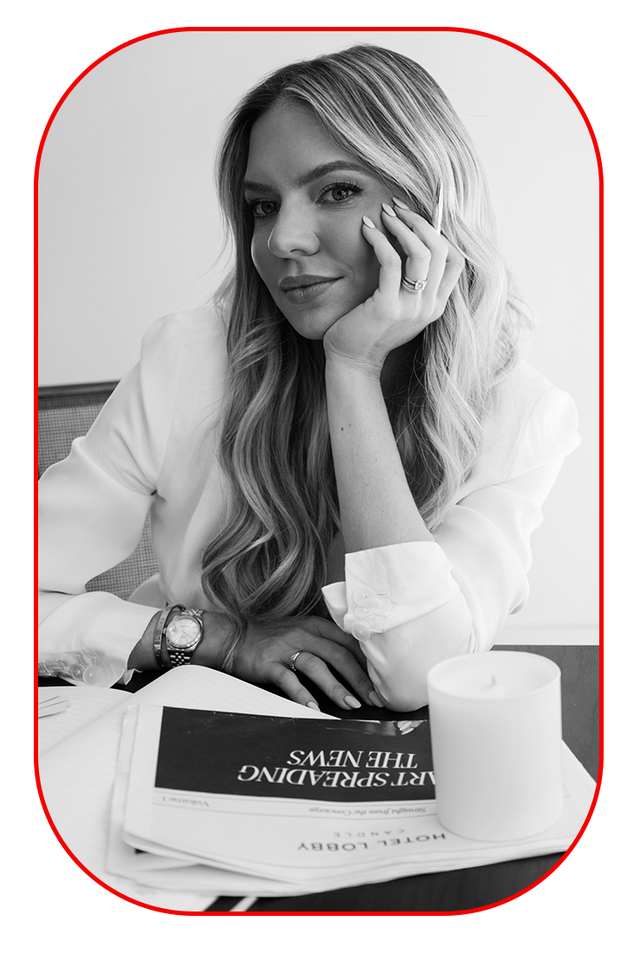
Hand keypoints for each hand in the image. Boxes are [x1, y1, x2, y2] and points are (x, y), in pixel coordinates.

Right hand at [195, 612, 382, 711]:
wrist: (234, 637)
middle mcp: (303, 633)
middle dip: (360, 679)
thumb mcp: (302, 632)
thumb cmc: (273, 639)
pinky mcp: (269, 663)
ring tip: (352, 705)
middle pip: (338, 656)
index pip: (348, 642)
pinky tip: (314, 709)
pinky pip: (289, 680)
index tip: (382, 682)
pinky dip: (303, 695)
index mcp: (315, 625)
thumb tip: (357, 667)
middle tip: (375, 699)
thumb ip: (326, 644)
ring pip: (317, 667)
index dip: (367, 663)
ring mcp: (285, 648)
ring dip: (337, 688)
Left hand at [323, 197, 464, 375]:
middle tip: (397, 206)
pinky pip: (391, 263)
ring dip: (402, 226)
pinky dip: (380, 240)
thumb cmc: (369, 330)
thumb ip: (410, 281)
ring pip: (421, 253)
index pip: (456, 259)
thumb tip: (408, 239)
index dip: (439, 231)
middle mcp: (429, 307)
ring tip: (383, 213)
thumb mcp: (399, 305)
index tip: (415, 216)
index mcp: (436, 306)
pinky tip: (367, 230)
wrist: (352, 362)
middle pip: (441, 250)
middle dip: (420, 221)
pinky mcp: (387, 308)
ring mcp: (411, 308)